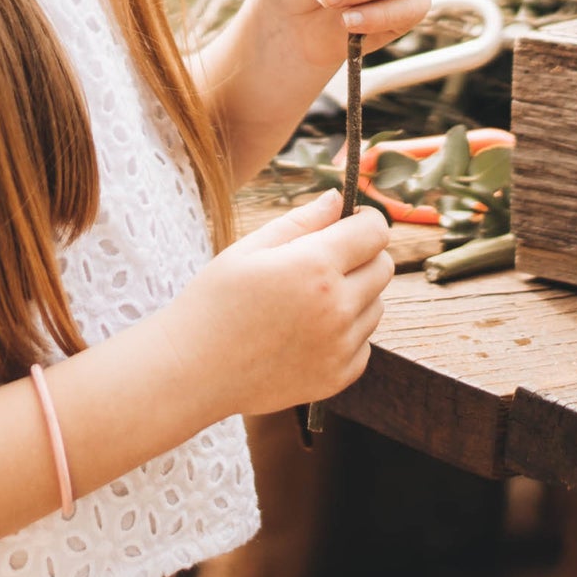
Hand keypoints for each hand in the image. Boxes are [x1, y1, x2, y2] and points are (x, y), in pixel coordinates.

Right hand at [172, 192, 392, 413]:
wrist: (193, 370)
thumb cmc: (214, 302)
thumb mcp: (250, 248)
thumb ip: (302, 220)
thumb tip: (338, 198)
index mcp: (316, 266)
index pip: (375, 232)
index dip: (366, 220)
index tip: (351, 221)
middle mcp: (338, 308)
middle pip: (383, 266)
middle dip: (363, 255)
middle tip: (326, 259)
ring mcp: (340, 346)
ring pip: (377, 305)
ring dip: (356, 295)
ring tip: (309, 299)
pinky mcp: (338, 377)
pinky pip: (364, 344)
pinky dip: (347, 333)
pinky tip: (309, 331)